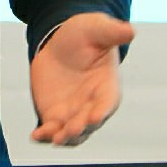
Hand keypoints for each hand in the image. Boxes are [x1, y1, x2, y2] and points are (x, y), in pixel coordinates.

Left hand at [29, 12, 133, 145]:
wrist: (59, 42)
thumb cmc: (85, 34)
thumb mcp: (96, 28)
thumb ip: (111, 32)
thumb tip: (131, 30)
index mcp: (107, 85)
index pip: (108, 102)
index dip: (102, 111)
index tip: (94, 118)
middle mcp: (92, 104)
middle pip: (89, 123)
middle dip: (81, 128)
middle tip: (71, 129)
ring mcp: (74, 112)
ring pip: (72, 133)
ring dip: (65, 138)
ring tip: (55, 139)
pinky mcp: (55, 115)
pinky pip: (51, 130)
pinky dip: (45, 136)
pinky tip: (36, 136)